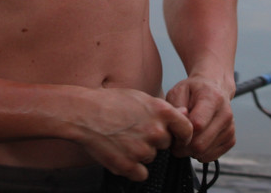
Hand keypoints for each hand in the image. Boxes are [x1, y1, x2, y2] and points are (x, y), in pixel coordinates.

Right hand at [74, 88, 193, 180]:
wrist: (84, 113)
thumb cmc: (110, 102)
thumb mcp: (141, 98)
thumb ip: (165, 110)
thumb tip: (184, 115)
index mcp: (161, 112)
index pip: (186, 129)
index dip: (183, 135)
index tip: (178, 138)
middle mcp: (155, 131)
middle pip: (166, 145)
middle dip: (154, 141)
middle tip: (135, 131)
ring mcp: (142, 150)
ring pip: (151, 158)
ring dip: (141, 153)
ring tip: (123, 138)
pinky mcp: (129, 165)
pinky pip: (141, 173)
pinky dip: (133, 168)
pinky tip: (121, 153)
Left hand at [165, 75, 235, 161]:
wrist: (214, 88)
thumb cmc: (193, 91)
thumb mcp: (179, 90)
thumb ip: (176, 105)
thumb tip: (182, 120)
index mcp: (213, 98)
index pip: (197, 125)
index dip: (181, 133)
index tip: (174, 130)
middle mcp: (225, 114)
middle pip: (200, 144)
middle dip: (183, 147)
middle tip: (175, 140)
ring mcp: (230, 128)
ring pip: (204, 153)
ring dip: (190, 151)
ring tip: (185, 138)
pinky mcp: (231, 139)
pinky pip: (211, 157)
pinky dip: (199, 153)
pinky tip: (195, 140)